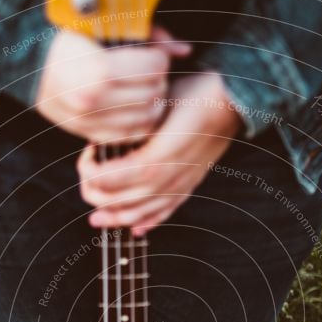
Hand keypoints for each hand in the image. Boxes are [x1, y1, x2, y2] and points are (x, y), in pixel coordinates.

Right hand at [35, 27, 189, 143]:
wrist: (37, 71)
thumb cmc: (74, 43)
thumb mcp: (106, 28)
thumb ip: (148, 36)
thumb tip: (185, 50)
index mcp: (99, 70)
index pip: (154, 67)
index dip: (158, 57)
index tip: (151, 54)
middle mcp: (95, 100)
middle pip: (154, 93)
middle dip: (157, 80)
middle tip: (148, 72)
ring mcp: (93, 122)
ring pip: (148, 118)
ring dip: (152, 103)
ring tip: (142, 89)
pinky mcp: (93, 136)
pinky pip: (133, 135)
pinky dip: (139, 122)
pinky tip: (133, 108)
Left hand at [77, 72, 241, 233]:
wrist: (234, 98)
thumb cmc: (195, 92)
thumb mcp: (161, 101)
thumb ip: (135, 124)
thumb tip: (104, 137)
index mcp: (161, 155)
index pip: (115, 178)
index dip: (94, 173)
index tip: (87, 156)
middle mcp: (171, 177)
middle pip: (124, 201)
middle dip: (97, 195)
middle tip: (87, 178)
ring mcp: (182, 185)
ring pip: (142, 215)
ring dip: (116, 218)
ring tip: (97, 217)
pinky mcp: (190, 187)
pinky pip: (166, 213)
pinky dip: (148, 223)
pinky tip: (136, 229)